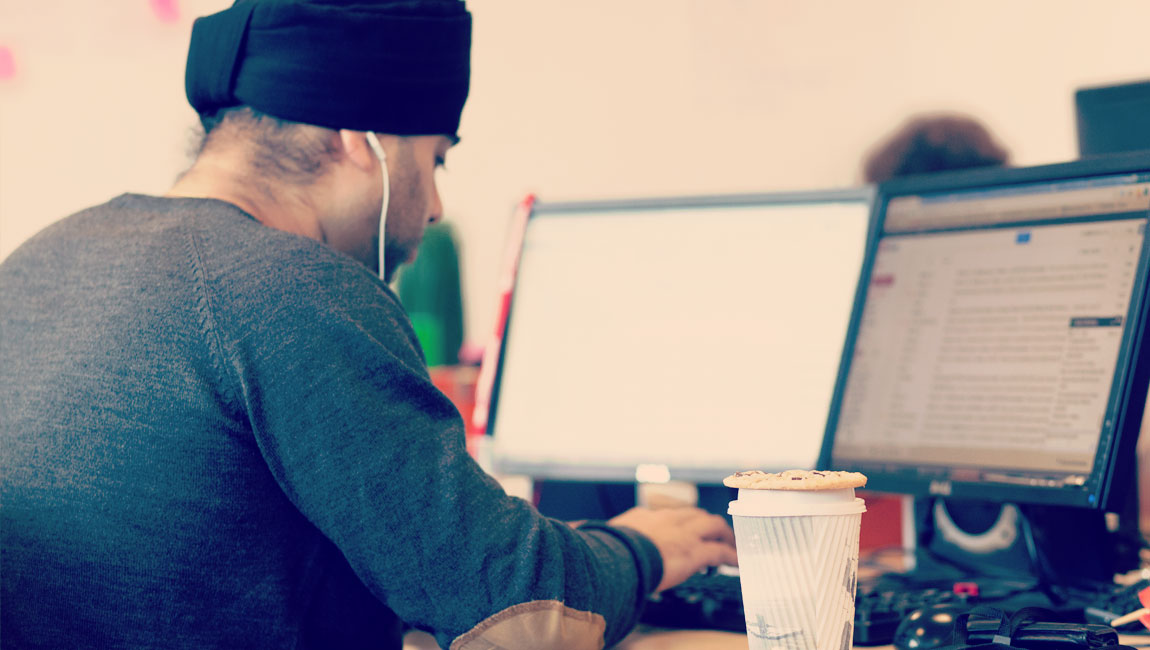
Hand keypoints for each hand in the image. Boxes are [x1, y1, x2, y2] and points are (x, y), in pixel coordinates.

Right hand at [607, 506, 737, 592]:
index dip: (679, 522)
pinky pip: (720, 552)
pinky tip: (738, 562)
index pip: (667, 516)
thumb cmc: (606, 553)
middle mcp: (667, 520)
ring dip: (724, 535)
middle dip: (706, 522)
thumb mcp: (601, 539)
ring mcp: (683, 534)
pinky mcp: (695, 551)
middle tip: (715, 531)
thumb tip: (575, 529)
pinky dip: (731, 556)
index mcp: (643, 517)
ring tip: (732, 543)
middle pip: (694, 515)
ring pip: (713, 526)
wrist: (618, 558)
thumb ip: (598, 536)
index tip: (682, 529)